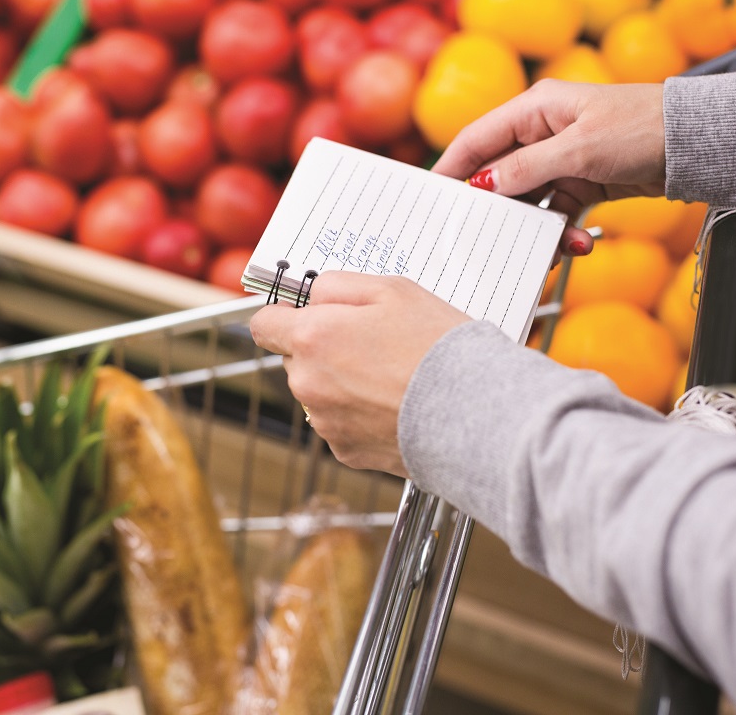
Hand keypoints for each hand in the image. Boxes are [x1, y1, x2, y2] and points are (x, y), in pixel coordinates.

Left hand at [248, 272, 470, 476]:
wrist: (471, 412)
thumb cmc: (436, 346)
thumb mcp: (391, 290)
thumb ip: (337, 285)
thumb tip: (310, 294)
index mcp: (312, 338)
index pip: (263, 324)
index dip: (285, 315)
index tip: (306, 314)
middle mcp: (308, 383)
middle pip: (295, 358)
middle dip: (322, 349)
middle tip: (371, 343)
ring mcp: (325, 421)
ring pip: (318, 392)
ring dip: (340, 382)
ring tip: (389, 376)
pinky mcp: (345, 451)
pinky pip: (340, 423)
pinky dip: (358, 414)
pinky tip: (392, 404)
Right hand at [431, 80, 665, 254]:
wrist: (700, 144)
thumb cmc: (644, 129)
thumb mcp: (580, 150)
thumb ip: (526, 169)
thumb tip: (481, 184)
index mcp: (536, 109)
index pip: (477, 139)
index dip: (451, 168)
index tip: (430, 198)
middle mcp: (544, 132)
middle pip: (499, 175)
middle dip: (496, 209)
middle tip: (486, 236)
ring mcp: (563, 159)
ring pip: (528, 200)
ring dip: (534, 227)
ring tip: (547, 248)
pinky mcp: (583, 182)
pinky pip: (557, 212)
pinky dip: (561, 232)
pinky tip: (574, 245)